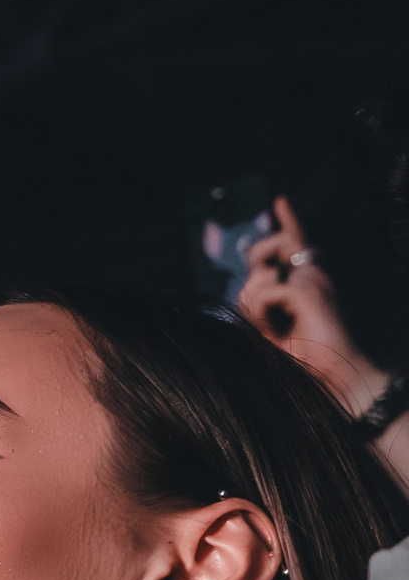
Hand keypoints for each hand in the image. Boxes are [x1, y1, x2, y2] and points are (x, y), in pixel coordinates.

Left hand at [240, 196, 387, 413]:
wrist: (332, 379)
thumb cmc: (304, 356)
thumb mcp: (268, 327)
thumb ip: (257, 301)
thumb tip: (247, 284)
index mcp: (308, 281)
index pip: (296, 241)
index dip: (288, 220)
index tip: (280, 200)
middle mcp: (314, 275)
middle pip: (274, 244)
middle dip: (255, 261)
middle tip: (261, 298)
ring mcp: (314, 282)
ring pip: (260, 274)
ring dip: (253, 303)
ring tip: (271, 327)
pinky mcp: (310, 294)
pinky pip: (266, 292)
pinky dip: (260, 313)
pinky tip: (275, 329)